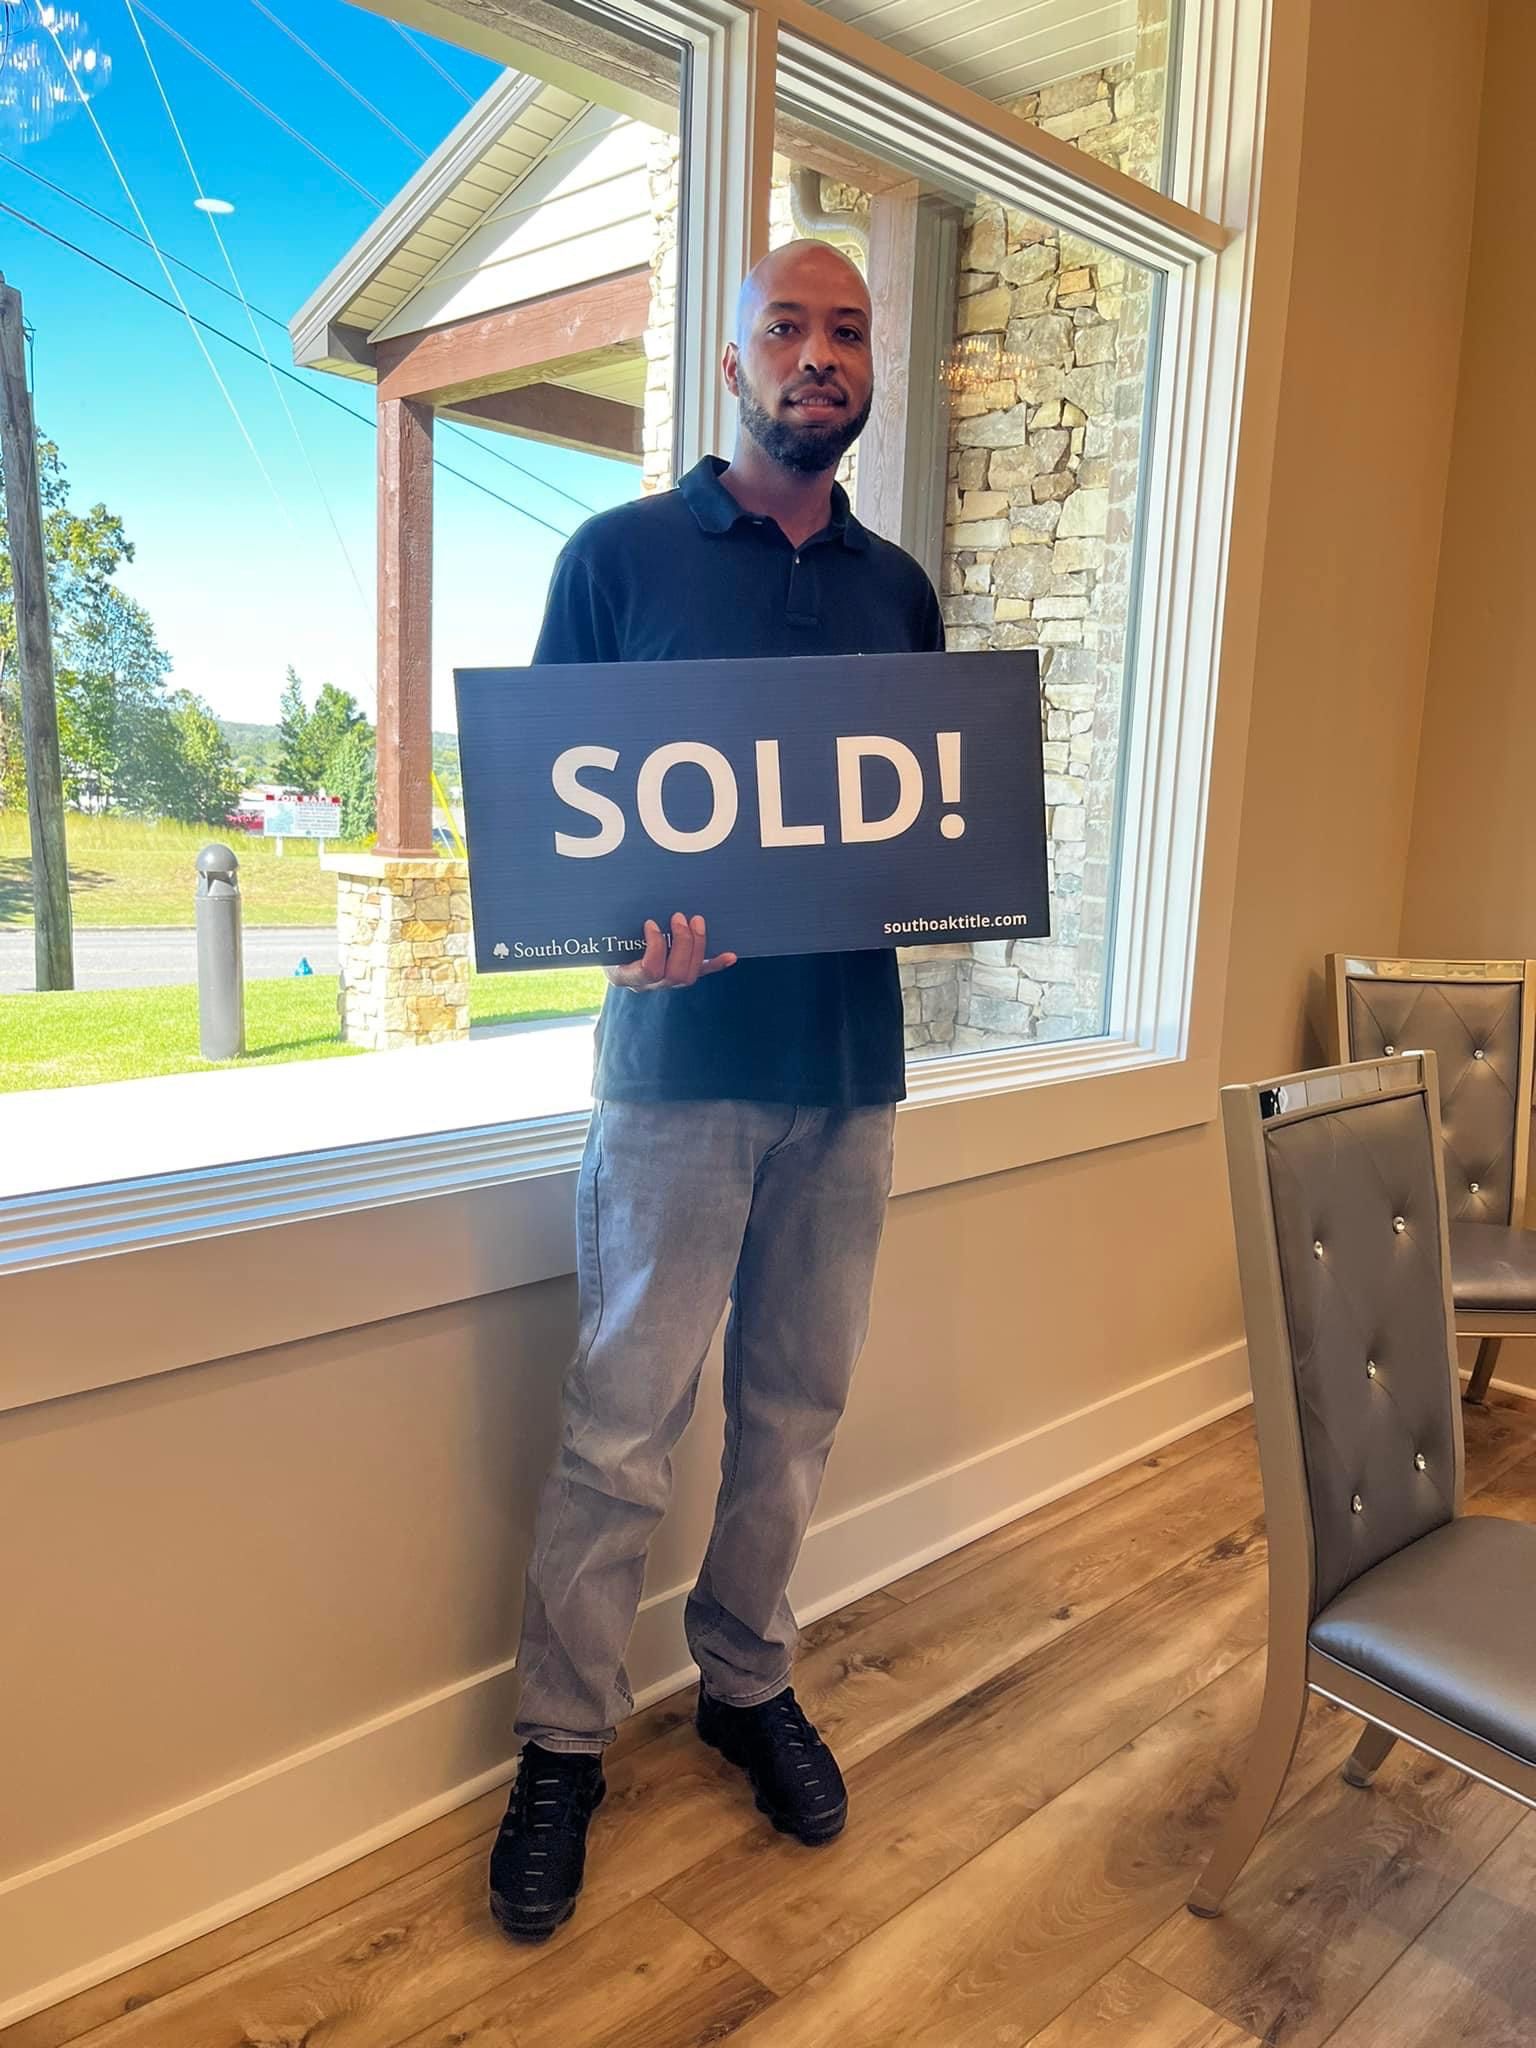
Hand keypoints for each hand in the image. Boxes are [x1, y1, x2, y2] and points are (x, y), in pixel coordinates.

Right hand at [605, 914, 736, 990]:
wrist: (609, 957)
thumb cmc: (604, 943)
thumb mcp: (603, 938)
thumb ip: (614, 926)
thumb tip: (621, 896)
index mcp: (625, 976)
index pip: (649, 970)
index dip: (656, 946)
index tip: (651, 923)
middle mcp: (647, 985)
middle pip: (674, 974)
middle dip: (682, 943)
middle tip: (679, 917)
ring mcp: (664, 983)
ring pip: (689, 975)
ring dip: (697, 946)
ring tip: (696, 921)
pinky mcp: (679, 976)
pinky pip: (701, 974)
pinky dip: (716, 964)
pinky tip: (730, 956)